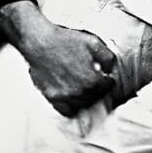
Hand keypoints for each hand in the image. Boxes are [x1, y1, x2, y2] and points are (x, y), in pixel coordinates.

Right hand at [1, 2, 115, 116]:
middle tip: (95, 82)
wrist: (39, 43)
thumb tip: (111, 69)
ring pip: (83, 105)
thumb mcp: (93, 43)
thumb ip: (108, 57)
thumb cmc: (65, 41)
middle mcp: (79, 93)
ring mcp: (65, 97)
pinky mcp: (52, 98)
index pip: (108, 86)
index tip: (106, 77)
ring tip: (84, 88)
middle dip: (98, 89)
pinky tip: (72, 96)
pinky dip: (72, 106)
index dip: (109, 79)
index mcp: (92, 80)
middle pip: (96, 98)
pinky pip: (67, 111)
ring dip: (86, 98)